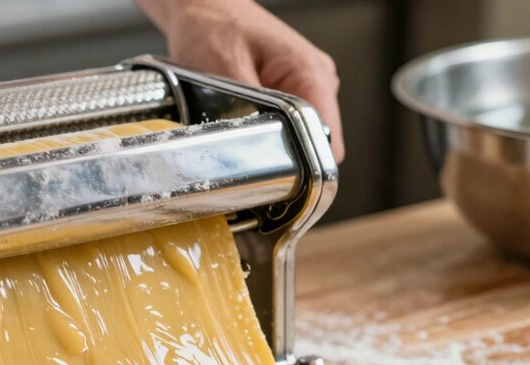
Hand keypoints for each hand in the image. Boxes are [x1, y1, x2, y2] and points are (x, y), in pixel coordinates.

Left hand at [135, 0, 344, 161]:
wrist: (202, 7)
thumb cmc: (212, 27)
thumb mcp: (223, 74)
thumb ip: (250, 112)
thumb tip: (263, 150)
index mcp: (309, 73)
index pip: (327, 141)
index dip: (306, 168)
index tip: (280, 182)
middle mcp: (317, 78)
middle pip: (317, 143)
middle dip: (286, 155)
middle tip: (248, 154)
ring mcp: (308, 83)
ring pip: (303, 135)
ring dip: (275, 141)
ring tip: (242, 128)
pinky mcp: (293, 88)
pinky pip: (290, 122)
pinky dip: (270, 128)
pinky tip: (246, 120)